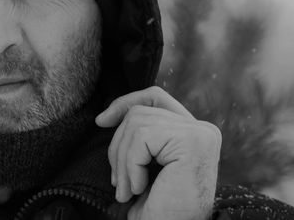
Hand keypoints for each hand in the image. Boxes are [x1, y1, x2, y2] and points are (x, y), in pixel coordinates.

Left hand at [95, 87, 220, 219]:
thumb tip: (104, 117)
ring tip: (128, 189)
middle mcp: (202, 128)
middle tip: (118, 183)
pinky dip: (131, 165)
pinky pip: (142, 137)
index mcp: (192, 132)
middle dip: (118, 146)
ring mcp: (200, 133)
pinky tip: (139, 188)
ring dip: (123, 162)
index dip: (125, 103)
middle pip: (139, 112)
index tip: (101, 121)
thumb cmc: (159, 207)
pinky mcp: (193, 140)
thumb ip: (137, 136)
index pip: (154, 98)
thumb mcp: (143, 164)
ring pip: (136, 123)